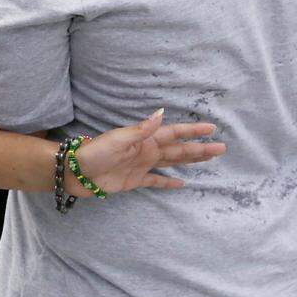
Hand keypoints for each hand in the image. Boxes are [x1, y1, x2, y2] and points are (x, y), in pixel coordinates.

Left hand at [64, 109, 225, 197]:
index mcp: (144, 139)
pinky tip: (182, 184)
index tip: (211, 128)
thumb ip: (142, 129)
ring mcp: (141, 166)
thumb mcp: (118, 139)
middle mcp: (146, 151)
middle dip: (199, 148)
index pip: (173, 133)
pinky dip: (168, 182)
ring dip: (190, 161)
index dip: (192, 131)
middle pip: (178, 149)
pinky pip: (156, 181)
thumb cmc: (94, 152)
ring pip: (171, 162)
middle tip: (222, 148)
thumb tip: (162, 112)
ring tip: (209, 159)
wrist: (75, 171)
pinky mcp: (134, 181)